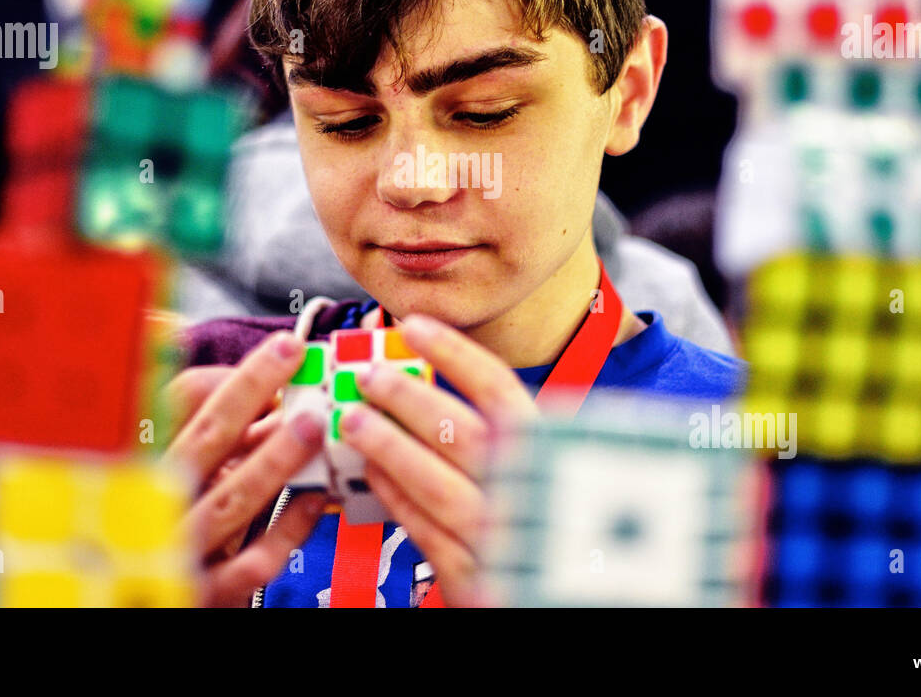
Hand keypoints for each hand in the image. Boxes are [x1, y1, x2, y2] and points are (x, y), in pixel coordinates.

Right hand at [163, 331, 327, 605]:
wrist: (133, 598)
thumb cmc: (160, 521)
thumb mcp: (163, 465)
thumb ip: (193, 418)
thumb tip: (226, 366)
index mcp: (142, 463)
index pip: (177, 406)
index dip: (233, 376)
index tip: (282, 349)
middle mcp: (155, 500)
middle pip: (206, 439)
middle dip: (253, 394)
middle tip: (297, 359)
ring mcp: (182, 545)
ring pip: (232, 498)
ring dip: (276, 460)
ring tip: (313, 426)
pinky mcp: (206, 589)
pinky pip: (251, 559)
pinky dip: (286, 528)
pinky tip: (315, 500)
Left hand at [337, 314, 539, 606]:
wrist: (569, 595)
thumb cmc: (554, 518)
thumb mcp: (553, 462)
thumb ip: (514, 430)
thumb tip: (444, 376)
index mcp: (551, 450)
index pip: (498, 388)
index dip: (452, 352)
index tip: (414, 326)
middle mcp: (528, 489)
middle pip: (460, 431)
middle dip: (405, 397)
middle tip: (367, 375)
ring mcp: (501, 537)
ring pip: (434, 483)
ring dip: (387, 446)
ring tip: (351, 419)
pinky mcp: (475, 578)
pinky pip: (424, 531)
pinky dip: (394, 498)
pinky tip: (371, 473)